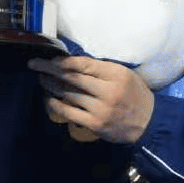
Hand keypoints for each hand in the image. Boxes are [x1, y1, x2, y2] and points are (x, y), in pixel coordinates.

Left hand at [28, 55, 154, 144]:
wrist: (149, 123)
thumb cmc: (135, 94)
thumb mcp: (124, 74)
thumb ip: (101, 69)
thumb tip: (73, 64)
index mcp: (115, 74)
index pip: (84, 64)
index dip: (63, 60)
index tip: (50, 58)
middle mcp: (107, 91)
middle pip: (72, 77)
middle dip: (49, 69)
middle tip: (34, 64)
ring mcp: (100, 109)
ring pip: (68, 94)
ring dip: (51, 85)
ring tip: (41, 79)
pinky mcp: (95, 124)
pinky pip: (69, 112)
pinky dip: (56, 105)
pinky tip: (48, 99)